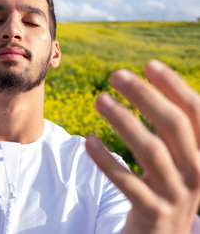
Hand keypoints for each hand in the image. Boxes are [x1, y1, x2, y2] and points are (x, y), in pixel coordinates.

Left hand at [86, 60, 199, 233]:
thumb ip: (174, 130)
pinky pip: (128, 181)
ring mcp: (176, 194)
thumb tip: (152, 85)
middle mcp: (197, 171)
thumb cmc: (168, 188)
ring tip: (98, 99)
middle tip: (116, 75)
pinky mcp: (153, 211)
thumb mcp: (180, 159)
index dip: (174, 86)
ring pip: (150, 150)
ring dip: (123, 120)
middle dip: (144, 96)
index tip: (148, 65)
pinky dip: (107, 160)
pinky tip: (88, 140)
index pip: (195, 112)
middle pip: (173, 125)